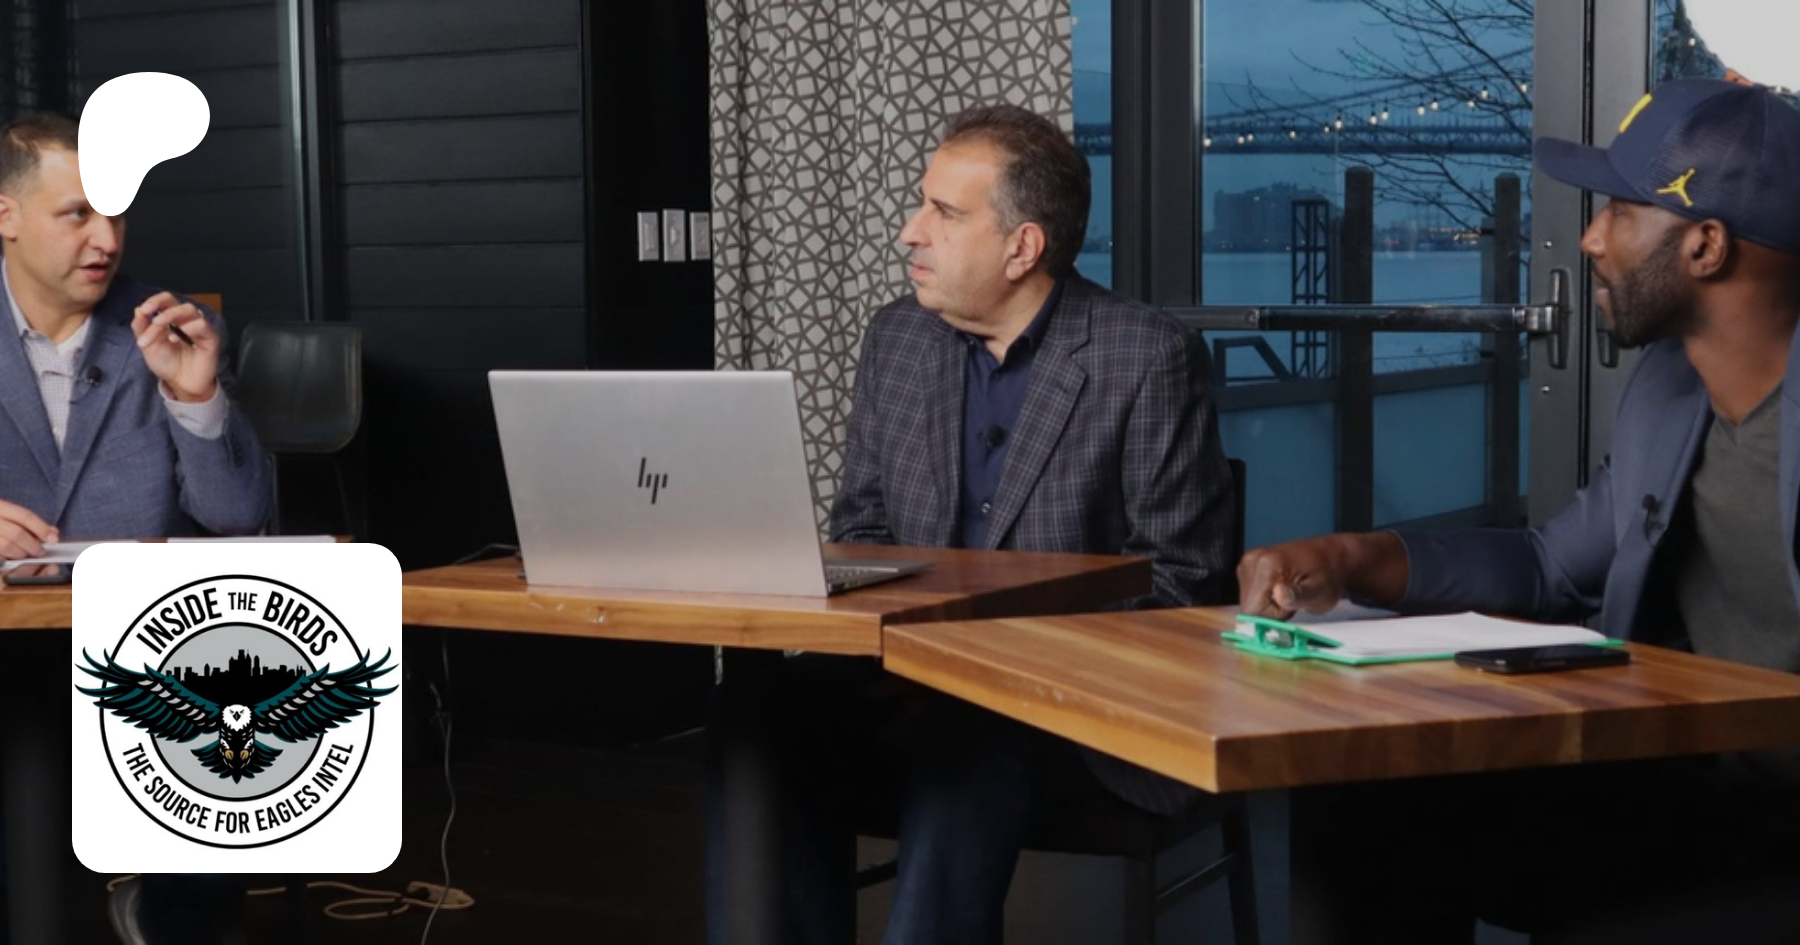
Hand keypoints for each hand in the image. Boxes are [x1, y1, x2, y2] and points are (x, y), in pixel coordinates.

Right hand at [0, 499, 56, 559]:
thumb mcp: (6, 513)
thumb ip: (27, 521)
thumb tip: (52, 533)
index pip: (24, 516)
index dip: (41, 528)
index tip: (53, 539)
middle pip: (16, 533)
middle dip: (32, 545)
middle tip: (40, 552)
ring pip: (5, 546)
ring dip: (20, 553)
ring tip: (24, 555)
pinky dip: (6, 558)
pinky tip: (9, 558)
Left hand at [131, 292, 219, 402]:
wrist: (180, 383)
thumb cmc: (167, 364)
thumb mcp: (148, 346)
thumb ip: (141, 328)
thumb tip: (138, 310)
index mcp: (170, 319)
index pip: (166, 300)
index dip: (154, 301)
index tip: (144, 311)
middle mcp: (185, 320)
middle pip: (176, 302)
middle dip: (162, 311)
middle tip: (153, 324)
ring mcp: (199, 328)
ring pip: (190, 309)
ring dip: (173, 317)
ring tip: (164, 334)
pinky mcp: (210, 337)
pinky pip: (201, 325)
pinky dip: (187, 329)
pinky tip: (175, 340)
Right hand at [1237, 532, 1406, 618]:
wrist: (1331, 557)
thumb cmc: (1328, 577)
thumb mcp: (1320, 592)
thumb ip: (1298, 596)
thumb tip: (1279, 594)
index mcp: (1267, 565)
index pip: (1251, 610)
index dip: (1271, 617)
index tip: (1290, 608)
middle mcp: (1252, 560)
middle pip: (1248, 606)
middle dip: (1268, 612)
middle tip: (1291, 600)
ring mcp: (1248, 562)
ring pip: (1248, 602)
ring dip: (1266, 606)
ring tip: (1288, 594)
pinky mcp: (1248, 566)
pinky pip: (1250, 594)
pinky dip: (1264, 598)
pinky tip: (1281, 589)